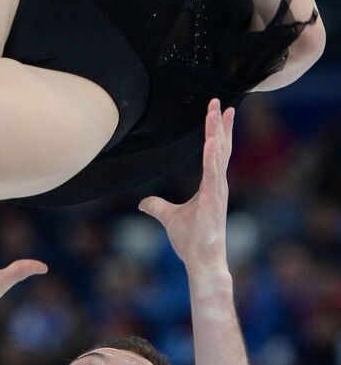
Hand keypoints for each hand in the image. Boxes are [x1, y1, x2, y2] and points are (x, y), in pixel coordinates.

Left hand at [138, 99, 232, 270]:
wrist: (201, 262)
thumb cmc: (191, 241)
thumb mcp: (168, 218)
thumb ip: (157, 207)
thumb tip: (143, 203)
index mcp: (211, 185)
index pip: (216, 152)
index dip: (218, 131)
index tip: (220, 111)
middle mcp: (217, 184)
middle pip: (220, 148)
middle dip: (220, 124)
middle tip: (221, 102)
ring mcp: (217, 192)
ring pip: (219, 156)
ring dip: (217, 133)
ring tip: (217, 113)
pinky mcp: (213, 202)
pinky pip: (213, 175)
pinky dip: (212, 157)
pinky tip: (211, 142)